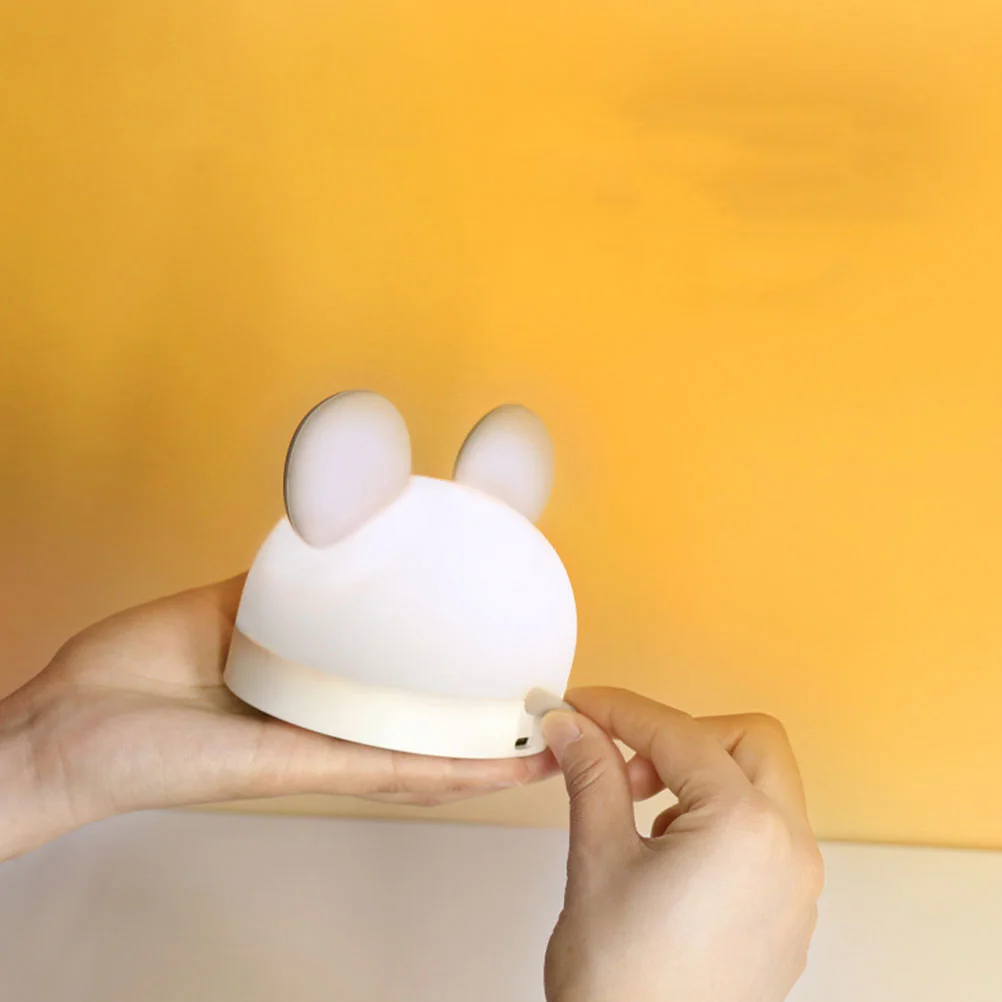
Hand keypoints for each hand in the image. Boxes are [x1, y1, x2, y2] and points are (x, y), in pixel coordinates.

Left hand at [0, 576, 556, 859]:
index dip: (447, 683)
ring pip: (423, 761)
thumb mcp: (220, 609)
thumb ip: (273, 585)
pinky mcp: (307, 768)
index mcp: (308, 692)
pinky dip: (450, 770)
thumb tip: (319, 542)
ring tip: (549, 747)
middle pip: (420, 734)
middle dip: (483, 730)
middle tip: (543, 711)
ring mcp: (322, 752)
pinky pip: (391, 772)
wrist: (74, 724)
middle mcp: (324, 728)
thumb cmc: (134, 676)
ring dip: (489, 758)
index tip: (495, 660)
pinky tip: (499, 768)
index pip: (393, 692)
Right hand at [541, 688, 822, 1001]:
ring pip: (762, 785)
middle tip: (625, 761)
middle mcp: (788, 851)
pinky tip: (668, 848)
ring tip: (640, 809)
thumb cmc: (626, 989)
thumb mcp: (597, 860)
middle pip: (747, 740)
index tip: (583, 708)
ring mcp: (796, 886)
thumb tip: (576, 727)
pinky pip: (765, 832)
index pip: (680, 732)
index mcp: (744, 829)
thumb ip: (591, 775)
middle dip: (681, 736)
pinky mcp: (787, 912)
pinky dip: (720, 816)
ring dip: (703, 775)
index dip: (621, 711)